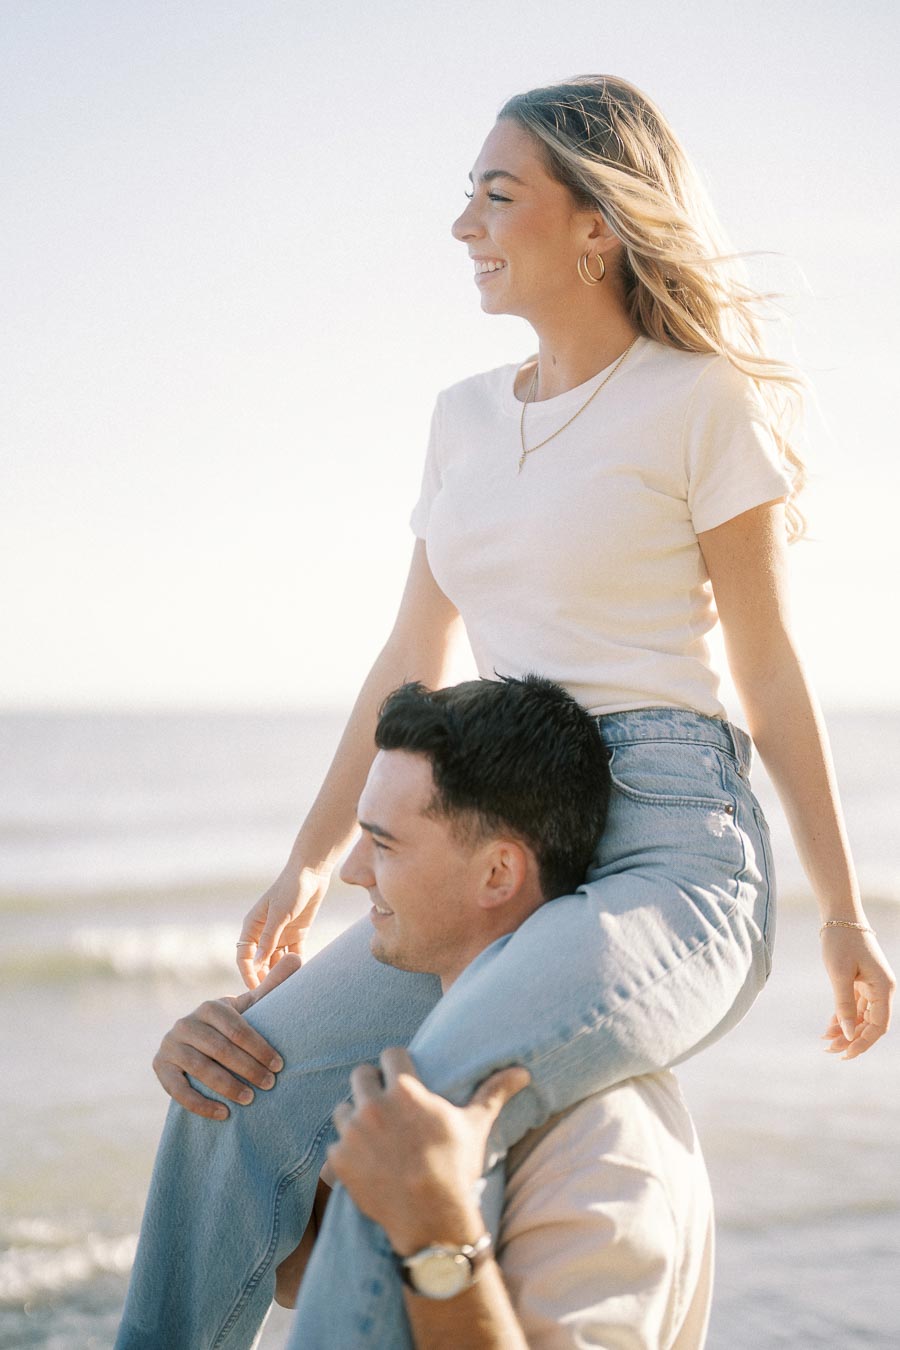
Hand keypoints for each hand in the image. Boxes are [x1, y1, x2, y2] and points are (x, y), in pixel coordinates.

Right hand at [152, 954, 300, 1117]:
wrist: (196, 1043)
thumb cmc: (231, 1027)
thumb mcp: (248, 1008)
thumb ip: (270, 987)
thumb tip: (297, 958)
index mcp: (210, 1007)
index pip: (237, 1028)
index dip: (259, 1047)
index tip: (279, 1065)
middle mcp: (185, 1023)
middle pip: (220, 1049)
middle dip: (248, 1068)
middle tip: (270, 1084)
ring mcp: (170, 1045)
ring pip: (200, 1069)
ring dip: (227, 1086)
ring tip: (250, 1100)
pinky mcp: (160, 1067)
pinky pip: (178, 1090)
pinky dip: (201, 1104)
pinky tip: (224, 1114)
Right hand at [236, 864, 331, 988]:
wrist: (312, 873)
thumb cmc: (291, 889)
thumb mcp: (279, 915)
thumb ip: (268, 940)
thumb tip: (256, 964)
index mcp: (252, 926)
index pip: (244, 956)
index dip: (247, 974)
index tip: (255, 991)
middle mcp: (264, 933)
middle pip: (260, 962)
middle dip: (264, 978)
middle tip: (272, 997)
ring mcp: (280, 935)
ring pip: (277, 961)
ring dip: (280, 974)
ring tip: (288, 991)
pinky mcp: (296, 934)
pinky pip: (293, 956)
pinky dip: (295, 966)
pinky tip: (300, 978)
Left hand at [327, 1047, 529, 1254]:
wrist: (433, 1221)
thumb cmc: (456, 1168)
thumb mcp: (474, 1125)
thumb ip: (493, 1092)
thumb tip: (523, 1072)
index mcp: (403, 1089)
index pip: (389, 1054)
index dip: (397, 1065)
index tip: (403, 1079)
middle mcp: (372, 1105)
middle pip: (360, 1075)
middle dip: (372, 1086)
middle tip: (387, 1107)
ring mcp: (352, 1133)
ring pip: (343, 1108)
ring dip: (355, 1118)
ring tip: (375, 1137)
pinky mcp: (338, 1161)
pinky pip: (334, 1145)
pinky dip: (346, 1153)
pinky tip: (365, 1163)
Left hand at [820, 925, 894, 1058]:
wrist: (840, 915)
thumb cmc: (840, 941)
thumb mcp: (839, 974)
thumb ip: (844, 1004)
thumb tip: (848, 1034)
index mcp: (883, 988)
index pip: (878, 1026)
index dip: (863, 1043)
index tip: (844, 1054)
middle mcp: (882, 989)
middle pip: (871, 1024)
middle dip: (851, 1039)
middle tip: (829, 1051)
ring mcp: (872, 986)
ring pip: (862, 1017)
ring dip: (846, 1030)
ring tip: (825, 1042)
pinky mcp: (862, 981)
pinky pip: (855, 1006)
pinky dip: (843, 1016)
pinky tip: (828, 1027)